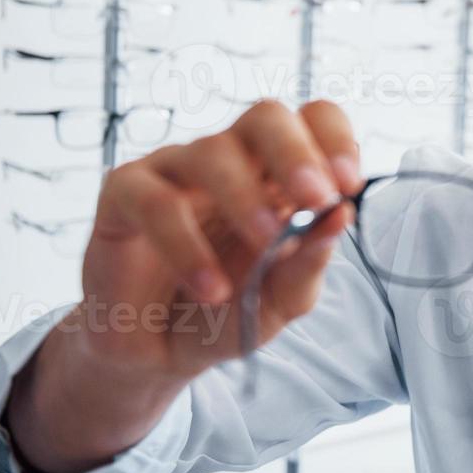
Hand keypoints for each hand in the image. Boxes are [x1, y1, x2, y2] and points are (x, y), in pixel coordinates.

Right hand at [78, 98, 361, 381]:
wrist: (157, 355)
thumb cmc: (225, 315)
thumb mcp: (280, 299)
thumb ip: (309, 260)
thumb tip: (343, 214)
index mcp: (278, 174)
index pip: (312, 120)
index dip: (334, 140)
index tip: (348, 185)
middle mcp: (230, 160)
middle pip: (265, 116)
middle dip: (296, 152)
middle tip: (316, 198)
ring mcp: (175, 171)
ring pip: (211, 152)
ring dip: (246, 199)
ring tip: (264, 246)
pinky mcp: (123, 195)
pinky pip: (155, 202)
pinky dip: (187, 247)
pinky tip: (211, 290)